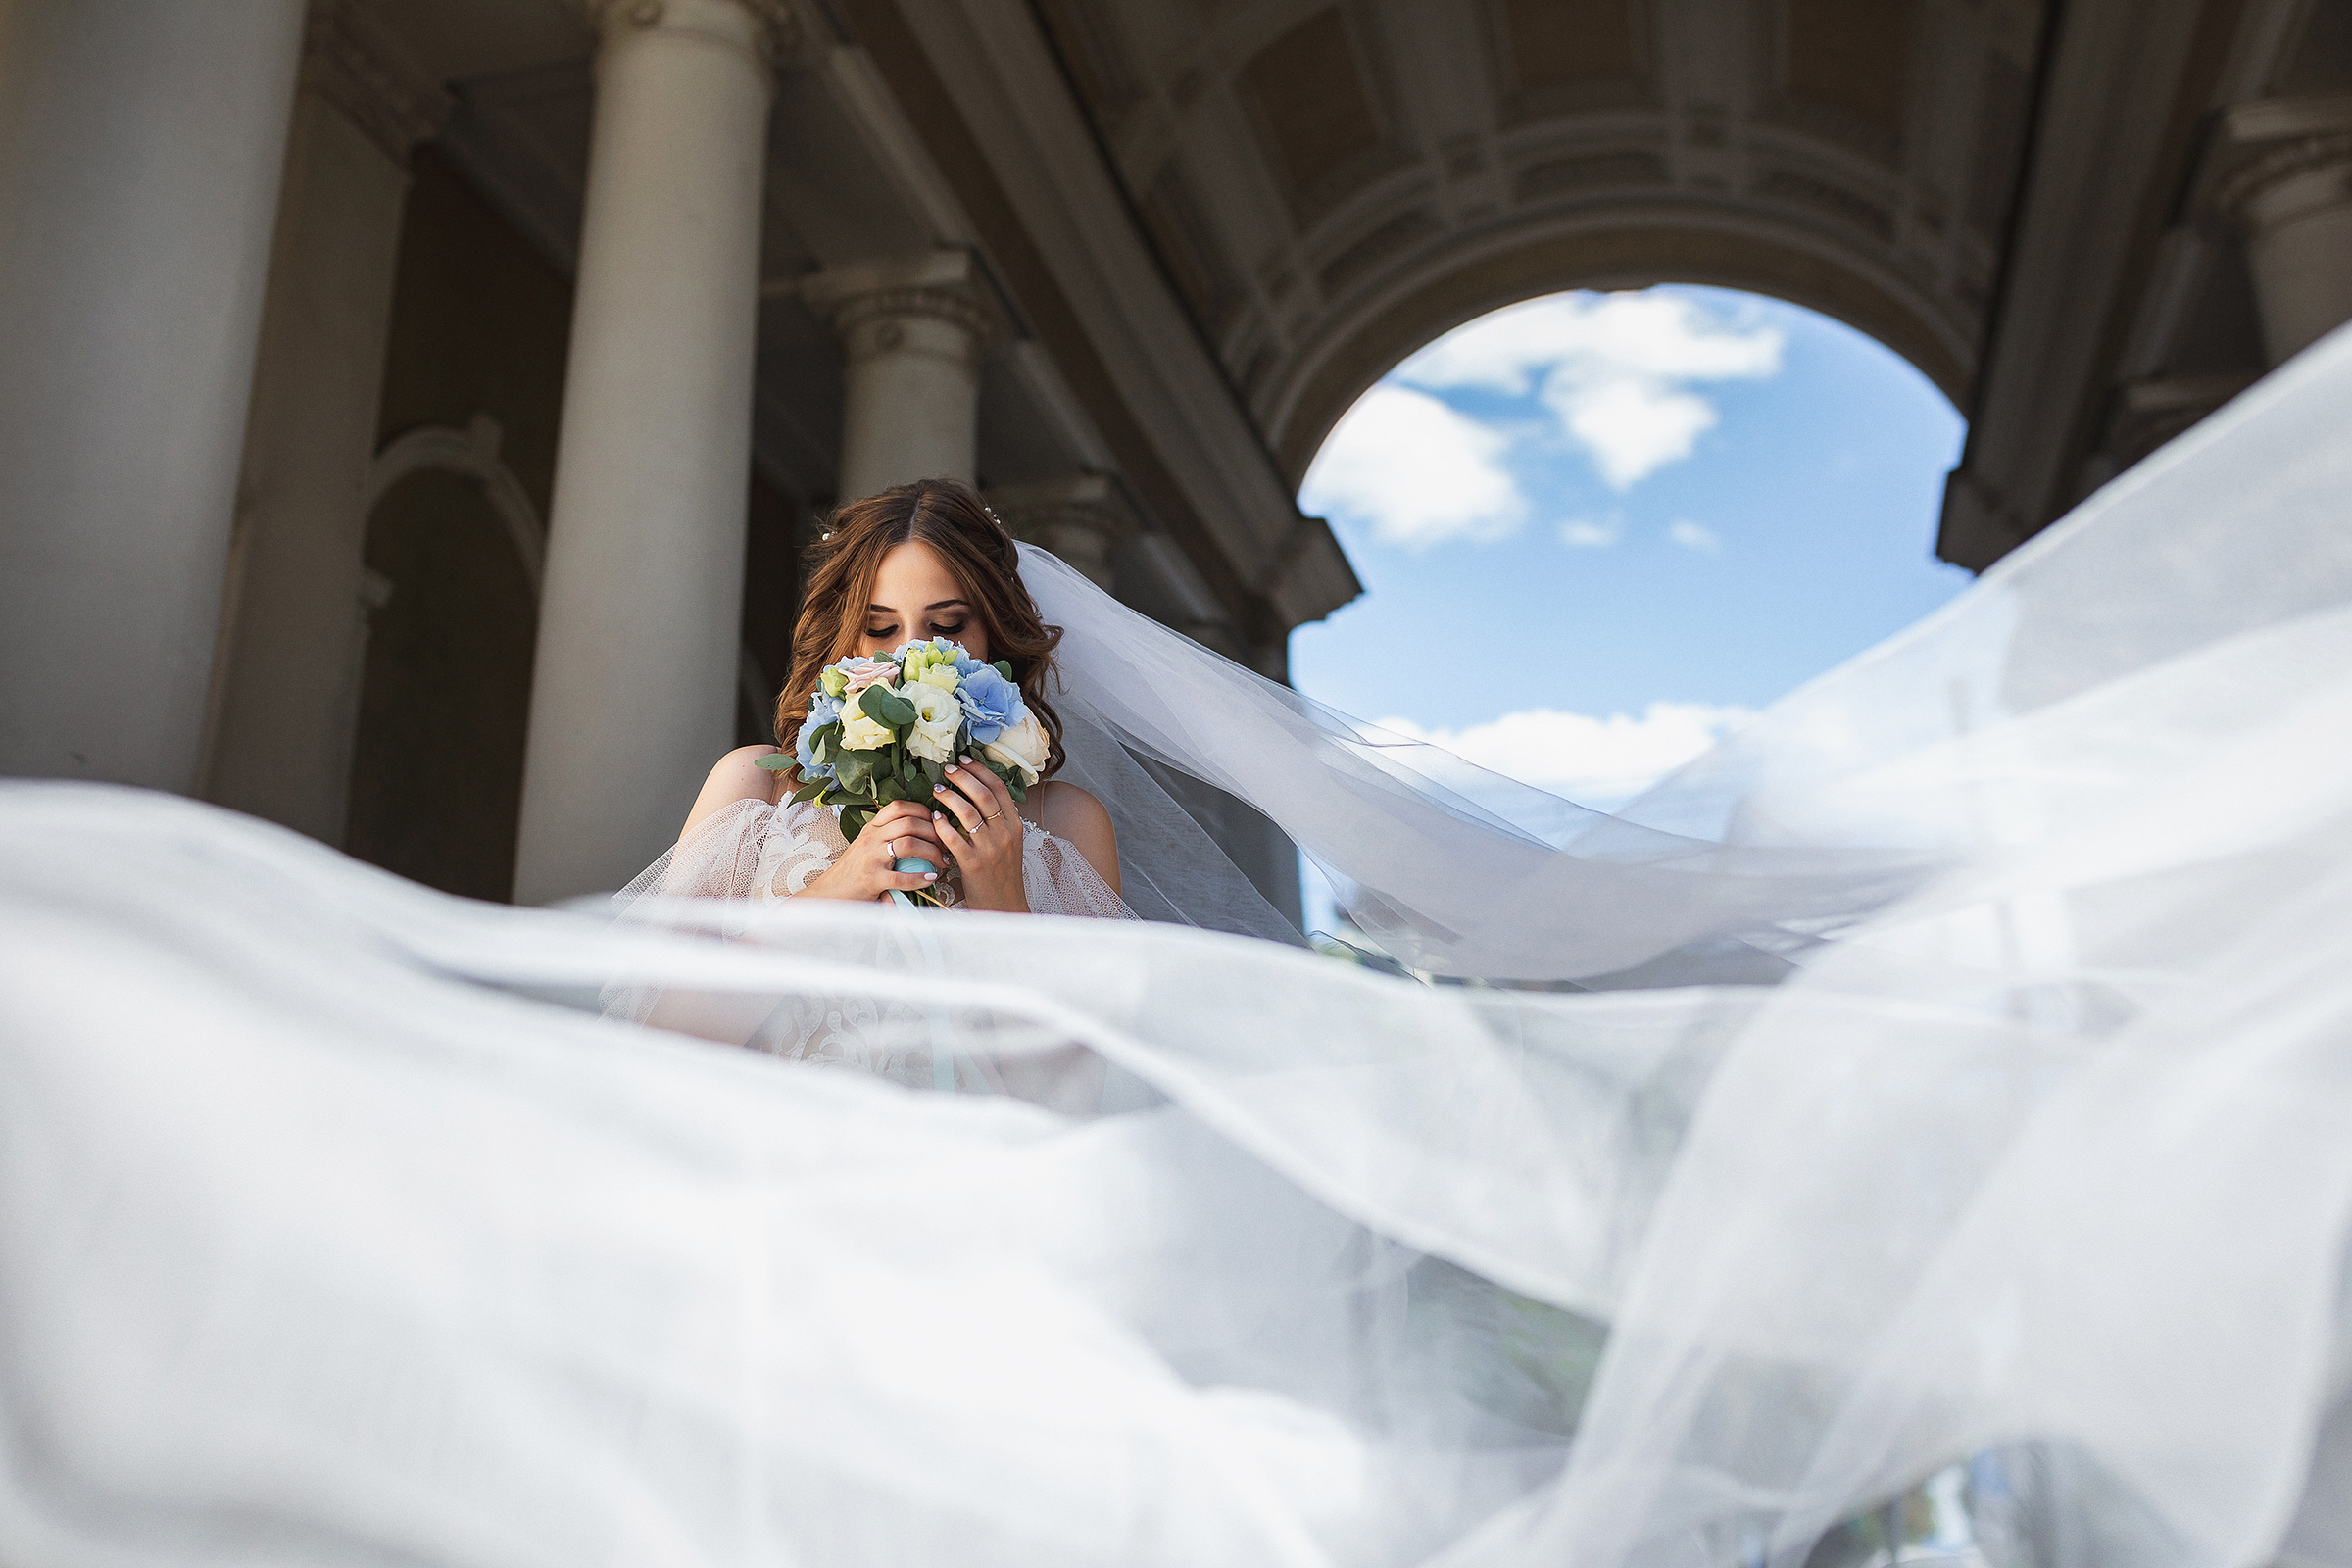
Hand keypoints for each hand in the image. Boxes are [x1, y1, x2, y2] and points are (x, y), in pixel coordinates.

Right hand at [802, 798, 947, 902]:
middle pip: (909, 823)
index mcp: (871, 828)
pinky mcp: (871, 880)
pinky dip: (920, 878)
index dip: (923, 811)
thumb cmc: (852, 871)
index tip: (936, 823)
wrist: (828, 894)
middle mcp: (871, 838)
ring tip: (942, 862)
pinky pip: (901, 877)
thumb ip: (887, 836)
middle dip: (934, 833)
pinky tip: (930, 878)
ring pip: (908, 844)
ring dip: (932, 852)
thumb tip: (921, 831)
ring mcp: (870, 858)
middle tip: (946, 845)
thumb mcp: (867, 846)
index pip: (899, 807)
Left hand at [931, 757, 1027, 912]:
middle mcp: (1005, 833)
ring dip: (949, 797)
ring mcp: (990, 849)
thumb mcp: (1009, 842)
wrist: (1004, 905)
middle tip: (947, 770)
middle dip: (963, 777)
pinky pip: (953, 838)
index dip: (980, 771)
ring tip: (937, 790)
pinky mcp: (973, 864)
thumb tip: (978, 792)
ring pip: (967, 812)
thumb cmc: (1002, 872)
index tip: (964, 760)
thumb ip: (998, 820)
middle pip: (983, 795)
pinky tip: (934, 817)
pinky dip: (942, 825)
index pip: (999, 788)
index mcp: (1015, 825)